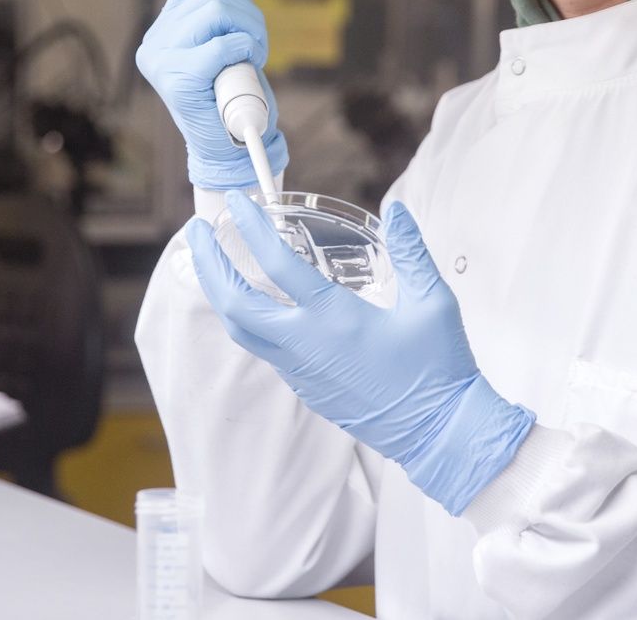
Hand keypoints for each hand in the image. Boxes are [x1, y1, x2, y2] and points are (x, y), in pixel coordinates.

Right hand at [136, 0, 287, 188]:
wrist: (228, 150)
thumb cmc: (230, 98)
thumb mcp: (219, 48)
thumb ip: (214, 15)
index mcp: (161, 31)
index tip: (246, 24)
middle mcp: (154, 43)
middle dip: (249, 15)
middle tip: (259, 45)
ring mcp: (161, 60)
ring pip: (216, 11)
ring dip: (250, 31)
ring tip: (254, 55)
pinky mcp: (176, 80)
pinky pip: (221, 45)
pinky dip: (245, 49)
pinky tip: (248, 64)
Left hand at [186, 193, 534, 514]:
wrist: (439, 435)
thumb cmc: (438, 370)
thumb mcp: (433, 302)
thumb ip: (412, 251)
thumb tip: (397, 210)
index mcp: (334, 319)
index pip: (278, 263)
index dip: (252, 227)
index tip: (237, 201)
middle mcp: (306, 346)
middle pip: (234, 303)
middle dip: (208, 264)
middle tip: (198, 231)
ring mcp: (301, 371)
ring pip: (242, 330)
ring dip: (220, 292)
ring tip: (213, 262)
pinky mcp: (306, 388)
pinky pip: (262, 348)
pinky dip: (245, 317)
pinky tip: (253, 300)